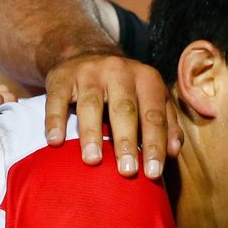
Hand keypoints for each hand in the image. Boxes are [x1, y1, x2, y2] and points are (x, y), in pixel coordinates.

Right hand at [43, 53, 181, 178]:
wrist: (85, 54)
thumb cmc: (124, 88)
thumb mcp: (149, 98)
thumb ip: (166, 123)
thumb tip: (172, 152)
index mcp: (146, 79)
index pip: (153, 115)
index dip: (155, 144)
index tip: (153, 173)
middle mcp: (119, 71)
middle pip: (124, 110)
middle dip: (126, 142)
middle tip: (127, 171)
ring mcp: (88, 72)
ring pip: (91, 105)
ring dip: (92, 134)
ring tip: (93, 160)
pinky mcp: (61, 77)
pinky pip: (56, 100)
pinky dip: (55, 121)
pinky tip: (55, 142)